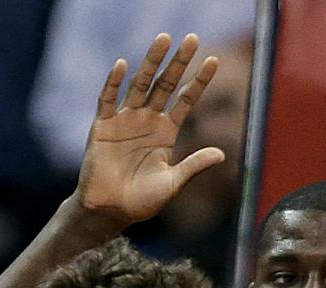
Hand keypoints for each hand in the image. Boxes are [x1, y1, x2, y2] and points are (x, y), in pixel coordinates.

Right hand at [74, 34, 225, 227]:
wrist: (110, 211)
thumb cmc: (142, 201)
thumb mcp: (173, 183)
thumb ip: (194, 166)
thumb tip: (222, 154)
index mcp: (166, 132)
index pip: (186, 100)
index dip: (199, 81)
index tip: (214, 60)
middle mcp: (147, 120)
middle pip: (165, 84)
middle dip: (178, 62)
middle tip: (192, 38)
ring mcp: (125, 120)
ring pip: (140, 84)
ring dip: (151, 62)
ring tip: (163, 39)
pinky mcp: (102, 126)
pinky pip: (108, 99)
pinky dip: (114, 83)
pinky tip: (123, 65)